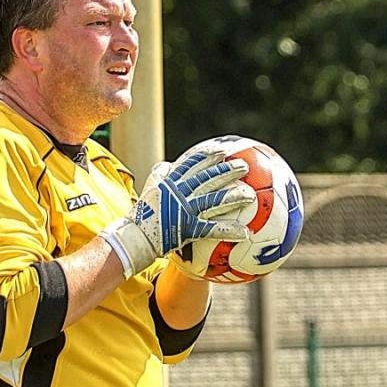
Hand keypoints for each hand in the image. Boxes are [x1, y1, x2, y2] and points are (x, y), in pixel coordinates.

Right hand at [101, 148, 251, 277]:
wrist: (135, 236)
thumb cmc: (143, 213)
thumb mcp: (149, 188)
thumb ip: (160, 174)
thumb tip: (168, 164)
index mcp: (171, 181)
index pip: (192, 164)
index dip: (208, 156)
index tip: (222, 150)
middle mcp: (180, 192)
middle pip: (208, 179)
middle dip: (228, 171)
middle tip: (244, 167)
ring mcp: (185, 210)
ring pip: (214, 201)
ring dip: (234, 197)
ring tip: (251, 196)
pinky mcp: (188, 228)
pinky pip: (213, 229)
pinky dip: (229, 230)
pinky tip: (245, 232)